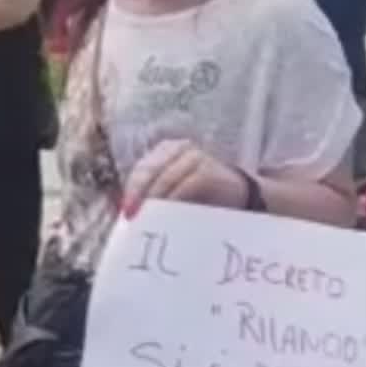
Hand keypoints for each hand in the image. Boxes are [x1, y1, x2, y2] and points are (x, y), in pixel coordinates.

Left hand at [123, 139, 250, 213]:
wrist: (238, 193)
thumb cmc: (200, 196)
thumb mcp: (173, 190)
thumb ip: (153, 196)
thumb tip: (127, 212)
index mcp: (166, 151)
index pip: (142, 169)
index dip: (132, 189)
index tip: (127, 211)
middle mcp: (180, 148)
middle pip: (151, 170)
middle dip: (140, 194)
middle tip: (133, 216)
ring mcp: (195, 157)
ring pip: (166, 177)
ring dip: (156, 200)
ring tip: (149, 219)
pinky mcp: (208, 169)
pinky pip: (186, 184)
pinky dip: (175, 199)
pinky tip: (169, 214)